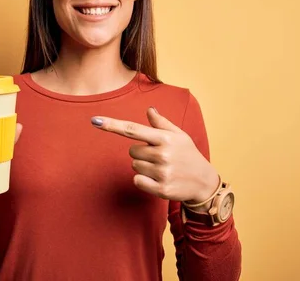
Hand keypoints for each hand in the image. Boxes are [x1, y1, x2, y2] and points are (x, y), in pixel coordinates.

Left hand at [91, 107, 218, 203]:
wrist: (204, 182)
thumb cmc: (189, 155)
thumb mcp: (179, 136)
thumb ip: (162, 124)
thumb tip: (149, 110)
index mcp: (165, 138)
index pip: (132, 129)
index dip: (112, 125)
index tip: (95, 121)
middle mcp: (162, 154)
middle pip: (131, 151)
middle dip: (142, 153)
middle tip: (160, 157)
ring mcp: (162, 172)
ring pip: (135, 166)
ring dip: (144, 167)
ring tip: (162, 168)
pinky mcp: (161, 189)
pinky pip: (137, 181)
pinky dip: (144, 181)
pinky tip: (158, 180)